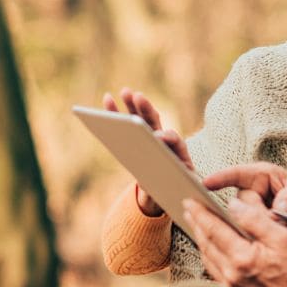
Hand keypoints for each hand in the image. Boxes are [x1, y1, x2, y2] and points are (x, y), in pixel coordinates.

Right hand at [104, 87, 192, 215]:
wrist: (166, 188)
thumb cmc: (169, 190)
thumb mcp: (166, 194)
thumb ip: (161, 192)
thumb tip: (148, 192)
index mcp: (179, 155)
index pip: (175, 142)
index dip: (167, 138)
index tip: (158, 136)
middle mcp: (167, 142)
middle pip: (158, 123)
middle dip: (147, 111)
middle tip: (139, 97)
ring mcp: (153, 136)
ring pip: (143, 118)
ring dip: (133, 105)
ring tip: (124, 92)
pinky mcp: (140, 136)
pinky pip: (128, 121)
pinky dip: (117, 111)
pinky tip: (107, 99)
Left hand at [183, 192, 286, 286]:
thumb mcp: (281, 236)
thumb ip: (255, 218)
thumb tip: (233, 204)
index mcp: (242, 257)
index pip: (213, 229)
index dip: (200, 213)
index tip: (190, 200)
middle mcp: (231, 274)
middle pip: (205, 243)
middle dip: (196, 223)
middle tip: (188, 208)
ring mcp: (231, 286)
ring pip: (207, 257)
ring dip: (201, 239)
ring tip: (198, 224)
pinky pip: (214, 270)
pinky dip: (209, 255)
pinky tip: (212, 248)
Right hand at [203, 163, 286, 234]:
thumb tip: (279, 209)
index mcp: (259, 175)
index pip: (237, 174)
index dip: (221, 178)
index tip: (206, 184)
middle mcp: (247, 192)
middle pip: (237, 203)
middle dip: (249, 214)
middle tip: (272, 220)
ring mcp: (243, 210)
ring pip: (238, 221)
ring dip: (254, 228)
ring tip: (274, 229)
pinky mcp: (243, 226)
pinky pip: (240, 231)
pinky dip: (248, 237)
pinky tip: (258, 241)